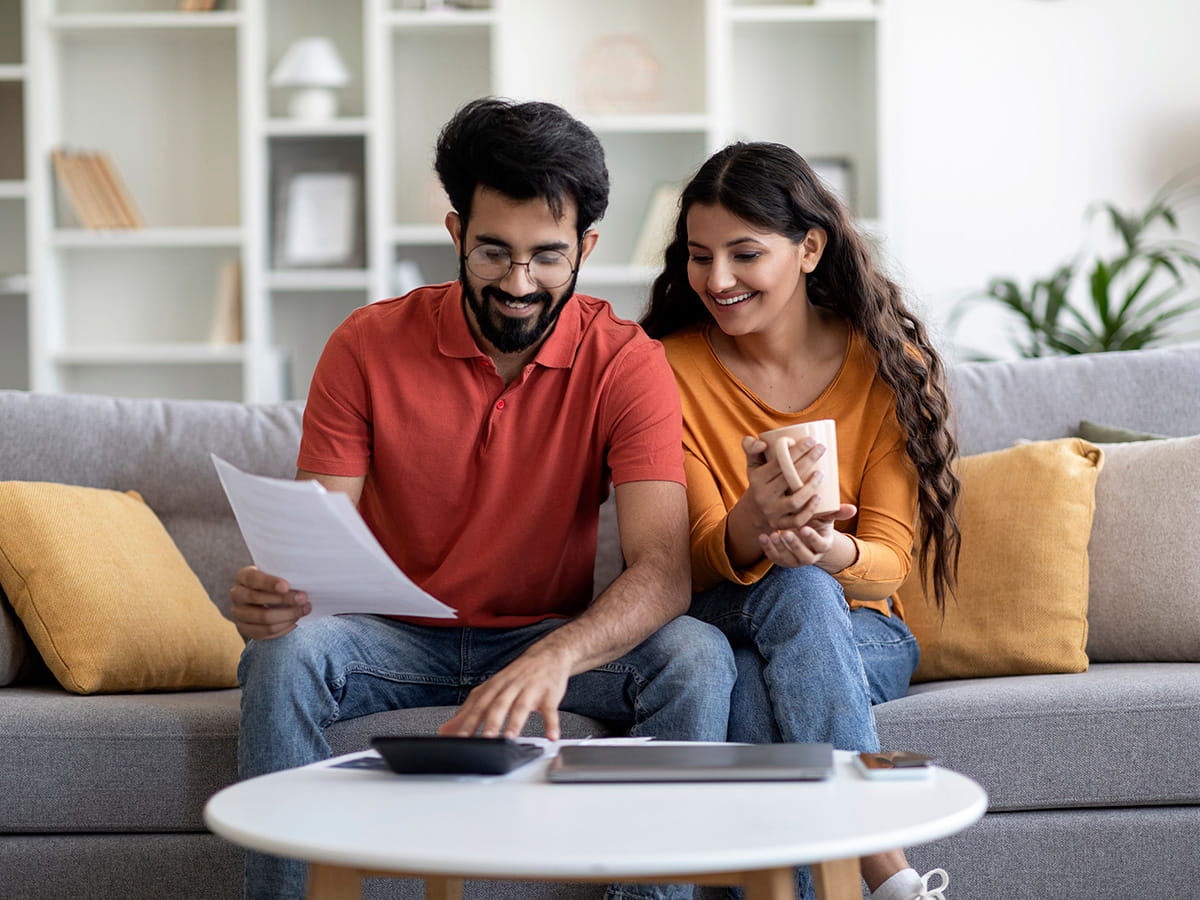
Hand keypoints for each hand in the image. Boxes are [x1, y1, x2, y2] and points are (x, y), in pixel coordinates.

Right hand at [229, 565, 311, 640]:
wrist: (265, 597)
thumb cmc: (275, 582)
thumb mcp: (277, 574)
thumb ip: (285, 576)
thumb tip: (303, 583)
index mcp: (243, 576)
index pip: (253, 578)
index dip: (269, 583)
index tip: (286, 586)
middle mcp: (236, 594)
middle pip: (257, 599)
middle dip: (284, 599)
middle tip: (304, 599)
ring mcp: (238, 613)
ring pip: (263, 618)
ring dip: (287, 615)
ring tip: (304, 610)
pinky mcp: (244, 628)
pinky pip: (265, 632)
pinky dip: (283, 627)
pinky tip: (295, 621)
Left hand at [437, 646, 572, 740]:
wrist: (548, 655)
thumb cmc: (516, 676)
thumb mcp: (490, 690)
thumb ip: (468, 711)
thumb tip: (445, 731)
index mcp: (494, 687)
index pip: (477, 706)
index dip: (468, 722)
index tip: (459, 739)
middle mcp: (510, 687)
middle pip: (498, 705)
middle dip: (491, 723)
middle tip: (485, 739)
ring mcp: (530, 690)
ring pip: (521, 707)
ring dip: (515, 723)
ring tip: (510, 738)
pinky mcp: (549, 695)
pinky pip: (550, 711)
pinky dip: (551, 724)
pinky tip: (551, 737)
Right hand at [742, 435, 829, 532]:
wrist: (753, 513)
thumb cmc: (760, 481)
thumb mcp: (752, 465)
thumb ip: (750, 447)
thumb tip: (763, 443)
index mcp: (757, 478)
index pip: (779, 462)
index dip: (796, 450)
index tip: (811, 440)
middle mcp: (763, 496)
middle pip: (789, 478)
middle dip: (808, 460)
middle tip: (821, 449)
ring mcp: (772, 512)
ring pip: (795, 501)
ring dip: (810, 487)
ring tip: (821, 473)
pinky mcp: (780, 524)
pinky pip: (797, 520)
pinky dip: (810, 510)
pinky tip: (818, 497)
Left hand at [759, 503, 857, 567]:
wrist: (803, 529)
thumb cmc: (816, 520)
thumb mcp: (825, 516)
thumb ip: (836, 511)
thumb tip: (853, 509)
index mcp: (823, 545)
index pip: (820, 545)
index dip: (813, 538)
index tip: (804, 528)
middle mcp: (811, 556)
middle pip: (804, 556)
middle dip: (794, 545)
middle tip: (785, 532)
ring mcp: (796, 560)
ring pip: (788, 559)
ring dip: (779, 548)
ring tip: (773, 534)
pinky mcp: (783, 560)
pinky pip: (775, 558)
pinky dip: (768, 548)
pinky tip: (762, 536)